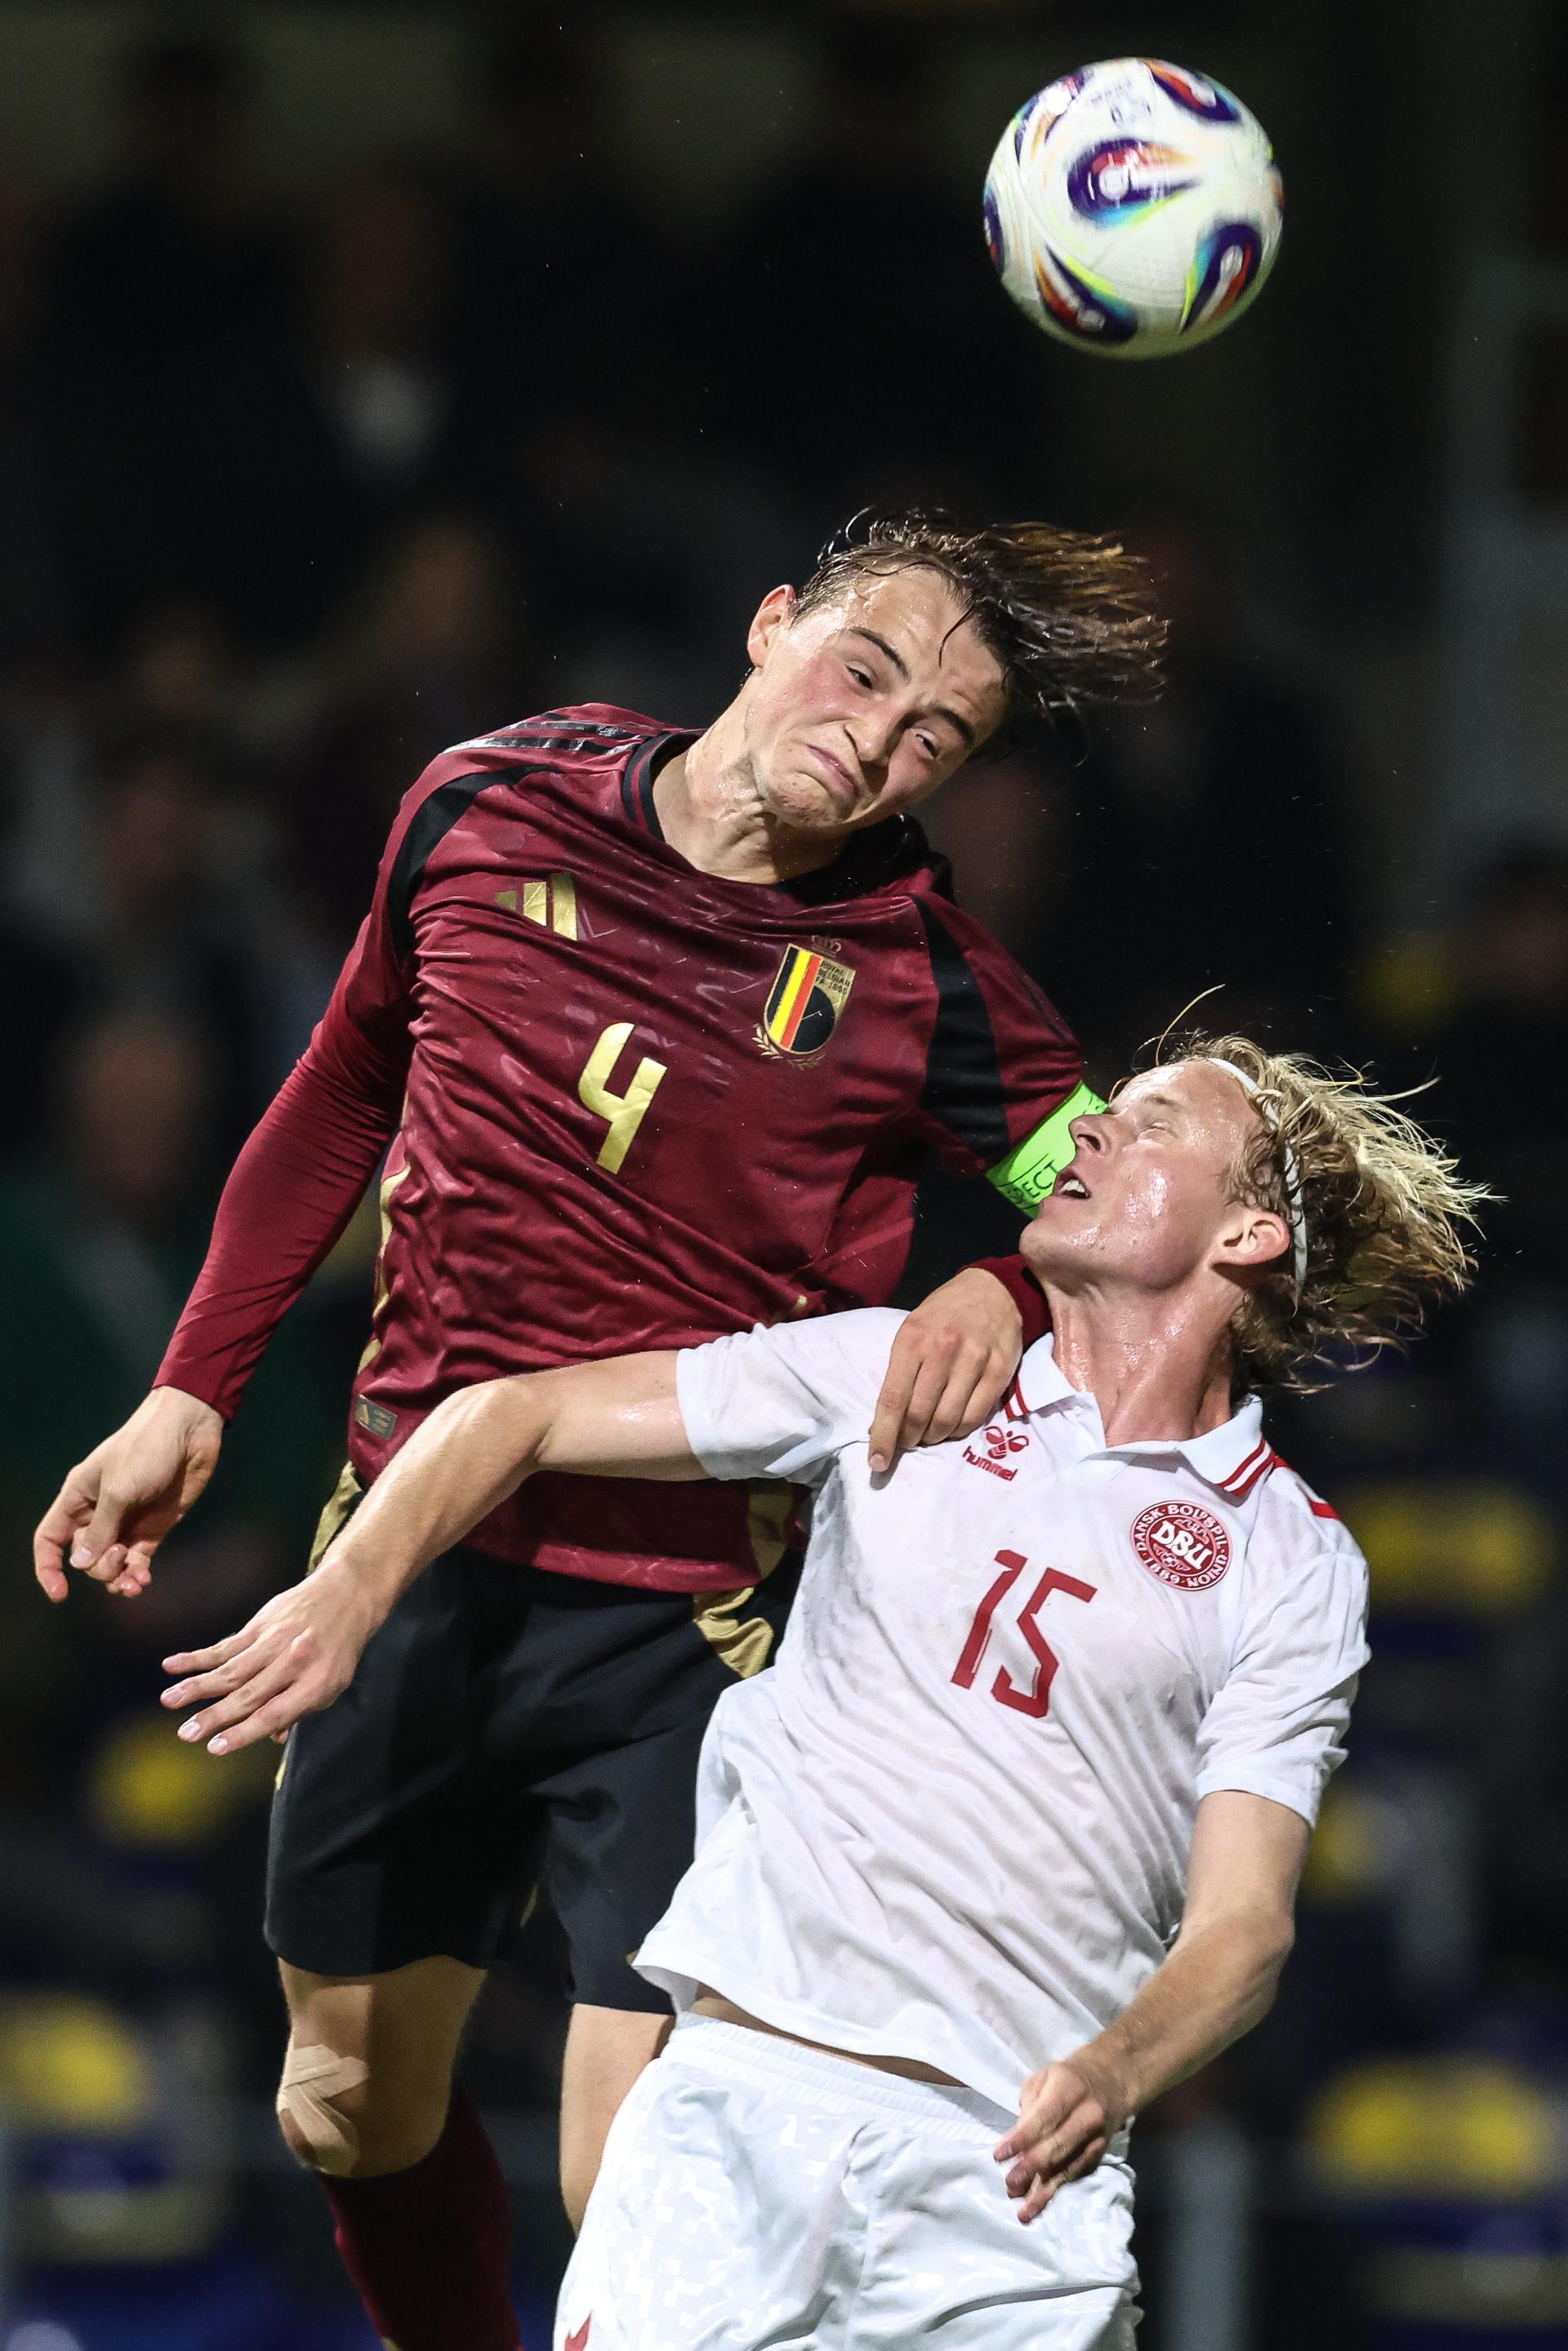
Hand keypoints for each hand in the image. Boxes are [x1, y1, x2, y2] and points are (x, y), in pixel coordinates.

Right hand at [33, 1387, 224, 1602]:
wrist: (191, 1431)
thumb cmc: (147, 1449)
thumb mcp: (118, 1489)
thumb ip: (99, 1529)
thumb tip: (79, 1564)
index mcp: (78, 1498)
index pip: (50, 1538)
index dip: (48, 1567)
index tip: (60, 1593)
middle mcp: (98, 1513)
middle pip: (84, 1557)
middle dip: (98, 1567)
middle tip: (119, 1553)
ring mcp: (127, 1522)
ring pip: (111, 1564)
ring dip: (118, 1578)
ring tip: (135, 1581)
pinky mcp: (153, 1528)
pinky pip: (137, 1561)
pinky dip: (137, 1573)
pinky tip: (143, 1580)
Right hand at [160, 1561, 381, 1754]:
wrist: (347, 1595)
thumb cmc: (339, 1648)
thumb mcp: (333, 1685)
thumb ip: (299, 1710)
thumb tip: (271, 1736)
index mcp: (316, 1684)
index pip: (274, 1714)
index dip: (243, 1733)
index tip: (215, 1748)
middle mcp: (294, 1662)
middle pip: (248, 1694)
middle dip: (214, 1717)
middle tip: (185, 1734)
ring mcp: (275, 1640)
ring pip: (231, 1668)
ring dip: (197, 1686)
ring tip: (169, 1701)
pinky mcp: (261, 1624)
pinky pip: (226, 1645)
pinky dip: (198, 1656)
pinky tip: (173, 1665)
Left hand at [868, 1268, 1022, 1473]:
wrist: (993, 1290)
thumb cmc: (943, 1313)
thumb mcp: (912, 1330)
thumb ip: (900, 1372)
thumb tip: (884, 1423)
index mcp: (912, 1339)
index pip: (894, 1399)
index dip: (884, 1436)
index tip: (877, 1462)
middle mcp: (943, 1349)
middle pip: (920, 1414)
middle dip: (909, 1438)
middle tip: (907, 1441)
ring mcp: (975, 1360)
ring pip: (948, 1420)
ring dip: (934, 1437)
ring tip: (930, 1433)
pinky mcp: (1000, 1370)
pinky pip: (976, 1416)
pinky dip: (960, 1430)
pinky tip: (953, 1426)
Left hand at [993, 2052, 1127, 2223]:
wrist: (1110, 2083)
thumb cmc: (1066, 2079)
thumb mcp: (1044, 2078)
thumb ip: (1029, 2107)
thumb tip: (1018, 2144)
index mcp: (1070, 2088)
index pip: (1044, 2117)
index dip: (1022, 2138)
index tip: (1000, 2155)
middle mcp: (1088, 2114)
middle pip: (1059, 2145)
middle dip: (1032, 2166)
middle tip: (1010, 2183)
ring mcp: (1097, 2138)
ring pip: (1068, 2167)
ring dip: (1043, 2190)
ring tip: (1022, 2211)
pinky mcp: (1098, 2155)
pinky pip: (1074, 2175)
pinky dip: (1055, 2190)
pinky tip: (1038, 2203)